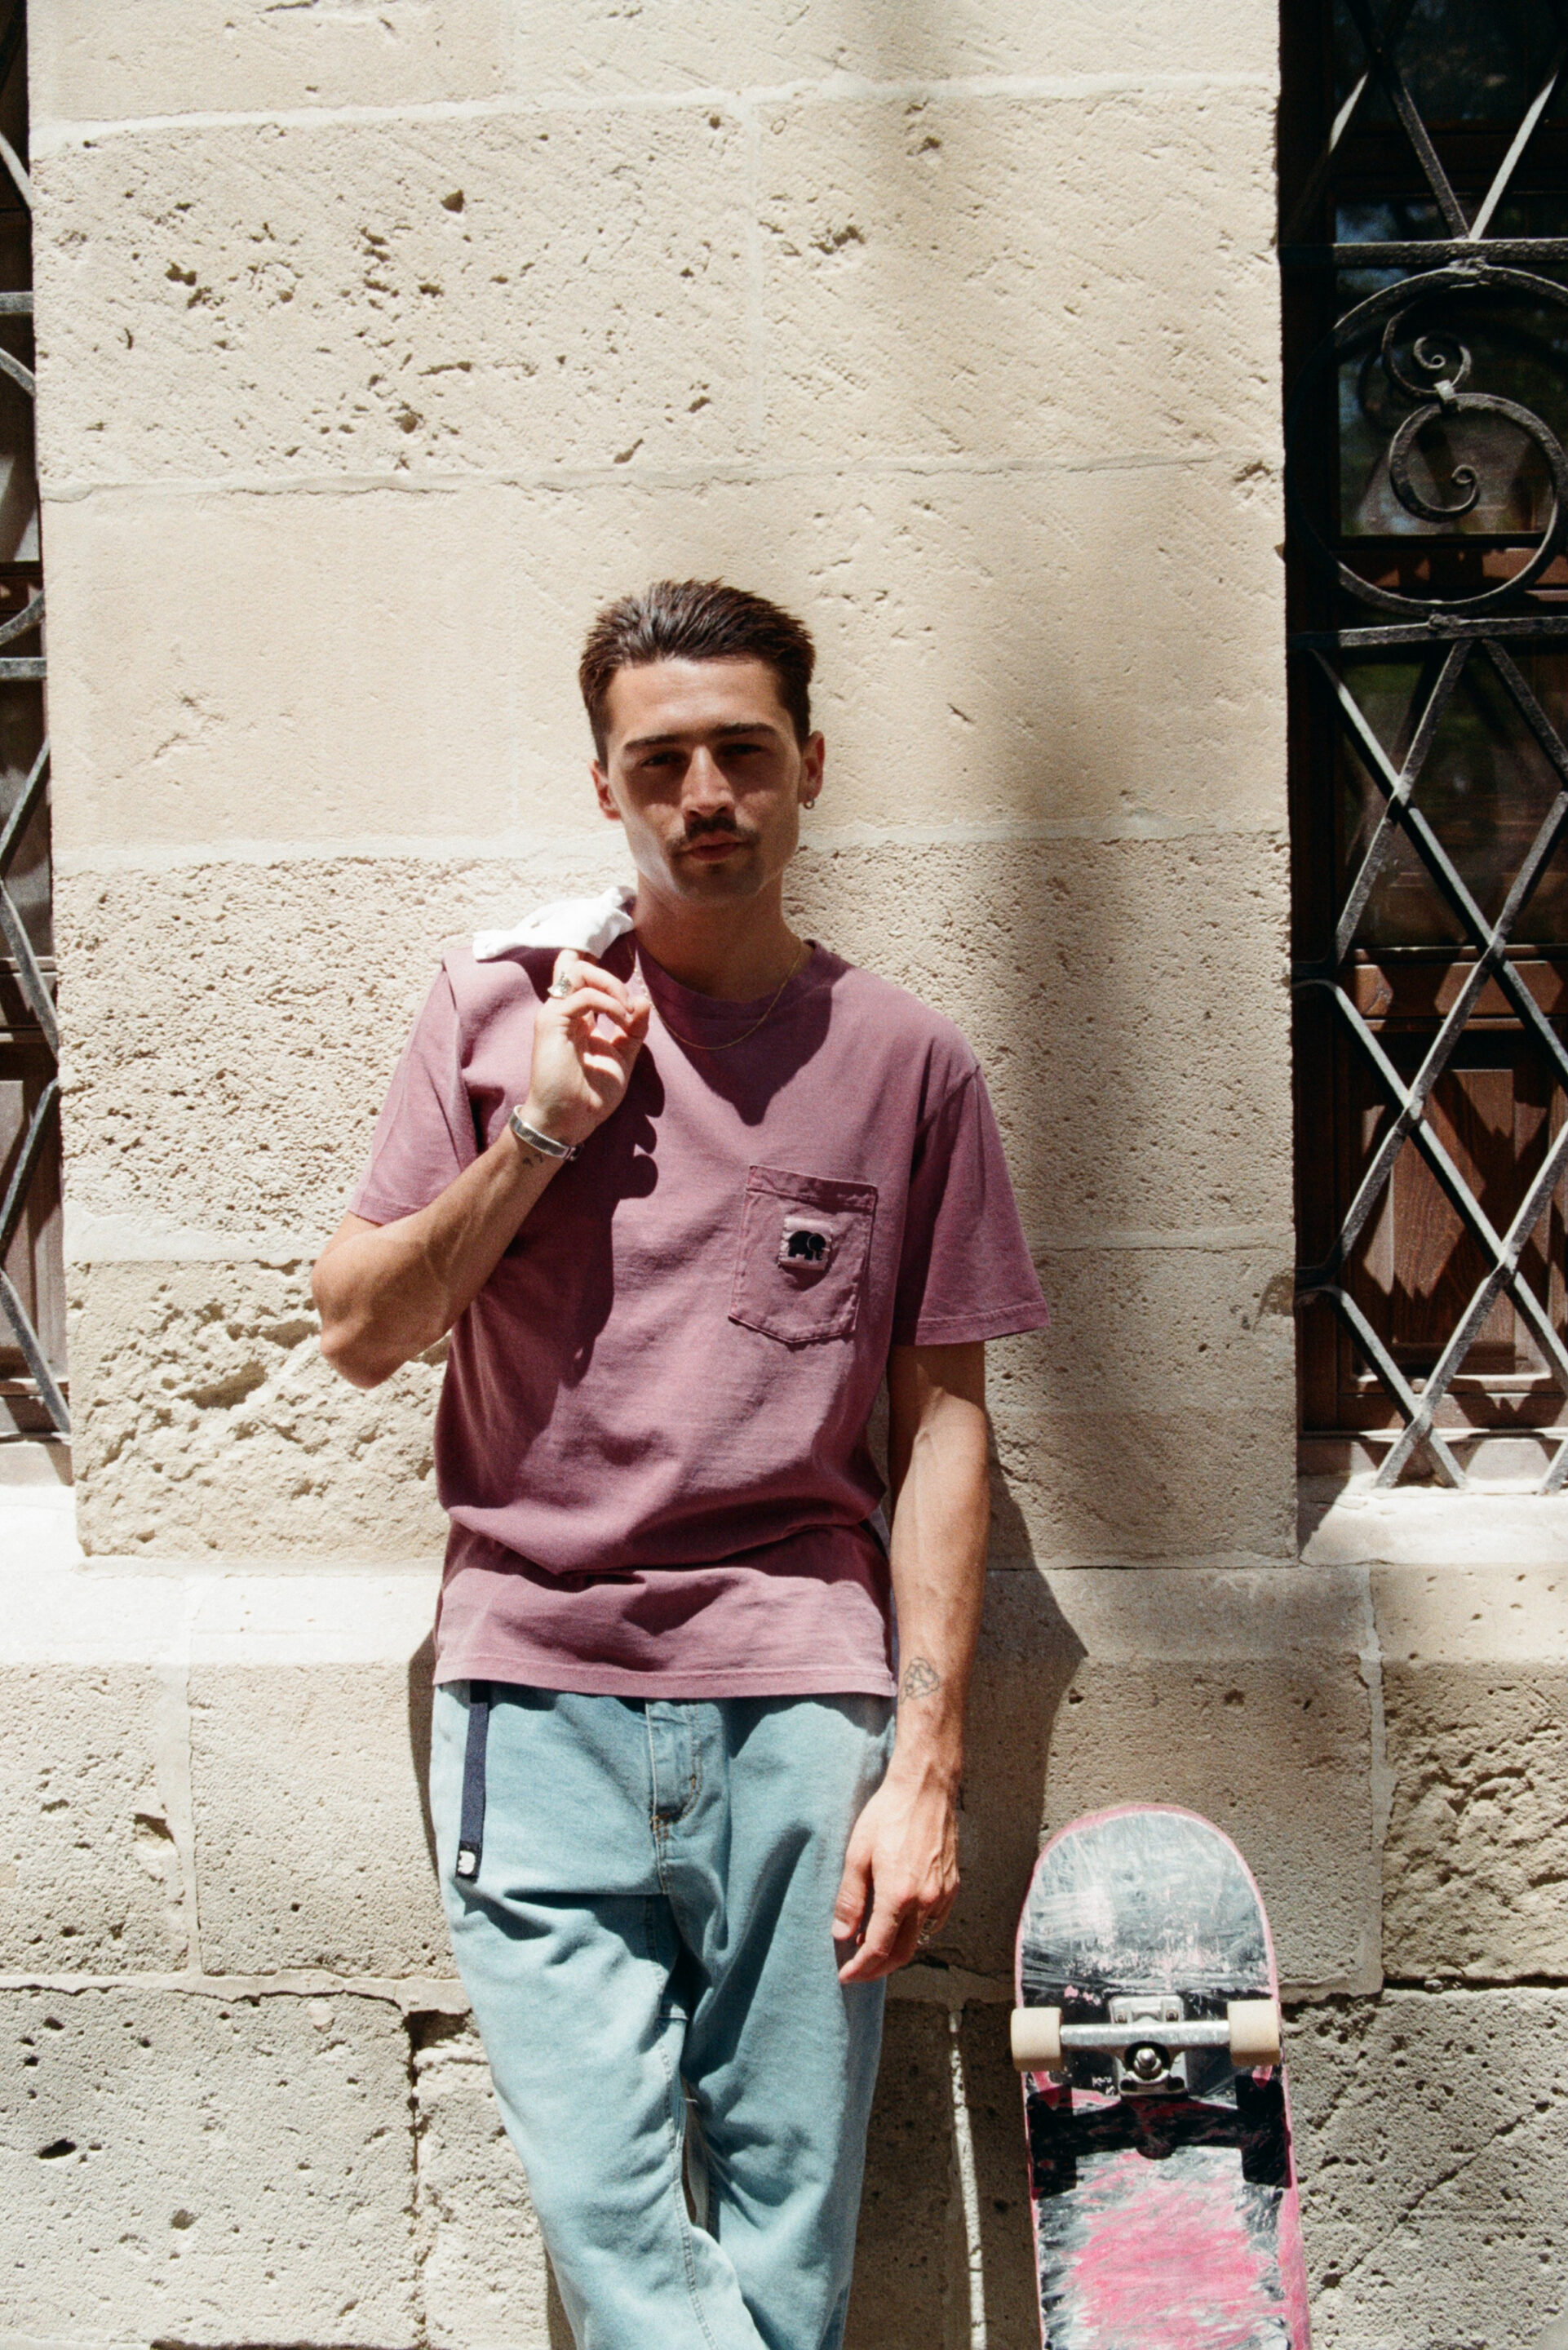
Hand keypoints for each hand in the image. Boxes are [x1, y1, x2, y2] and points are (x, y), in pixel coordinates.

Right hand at [523, 950, 650, 1148]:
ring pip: (578, 972)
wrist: (571, 1122)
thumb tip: (644, 1000)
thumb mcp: (622, 1057)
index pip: (583, 979)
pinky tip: (622, 1020)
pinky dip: (609, 1003)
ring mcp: (555, 1016)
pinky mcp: (550, 1023)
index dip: (605, 977)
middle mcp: (564, 1013)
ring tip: (627, 1012)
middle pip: (580, 968)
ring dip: (612, 986)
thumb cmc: (591, 1096)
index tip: (631, 1003)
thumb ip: (633, 1030)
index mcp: (579, 1019)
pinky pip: (582, 996)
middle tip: (631, 1007)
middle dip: (613, 980)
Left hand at [832, 1753, 959, 1983]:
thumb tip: (842, 1935)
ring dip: (896, 1950)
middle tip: (858, 1971)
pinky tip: (900, 1924)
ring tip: (873, 1945)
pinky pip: (934, 1922)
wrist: (925, 1789)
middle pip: (902, 1954)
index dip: (860, 1968)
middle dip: (878, 1969)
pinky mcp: (952, 1886)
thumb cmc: (888, 1816)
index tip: (845, 1976)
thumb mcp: (857, 1855)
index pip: (878, 1949)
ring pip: (919, 1940)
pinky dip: (915, 1932)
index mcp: (898, 1896)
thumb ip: (850, 1899)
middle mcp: (925, 1901)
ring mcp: (943, 1895)